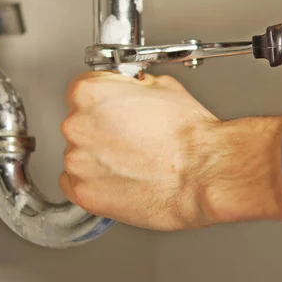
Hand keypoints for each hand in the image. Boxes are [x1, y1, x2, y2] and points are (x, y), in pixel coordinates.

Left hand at [60, 72, 281, 230]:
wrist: (204, 171)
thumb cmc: (190, 134)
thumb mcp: (164, 87)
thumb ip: (135, 87)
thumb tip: (133, 90)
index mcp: (90, 93)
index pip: (84, 90)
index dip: (106, 100)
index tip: (117, 109)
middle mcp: (77, 125)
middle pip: (81, 123)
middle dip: (103, 129)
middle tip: (132, 137)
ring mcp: (78, 162)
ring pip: (80, 155)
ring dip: (100, 157)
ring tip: (134, 160)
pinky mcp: (85, 194)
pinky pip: (78, 185)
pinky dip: (96, 183)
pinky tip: (123, 179)